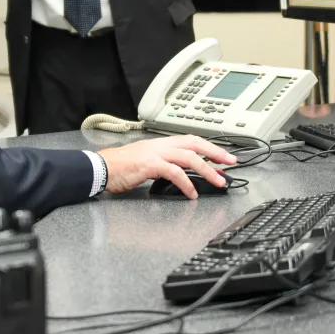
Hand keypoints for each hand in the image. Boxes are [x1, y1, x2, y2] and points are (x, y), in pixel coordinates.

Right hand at [98, 135, 237, 198]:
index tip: (224, 156)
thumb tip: (186, 175)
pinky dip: (187, 183)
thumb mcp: (149, 163)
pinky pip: (174, 172)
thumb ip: (168, 165)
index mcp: (162, 143)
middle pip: (195, 144)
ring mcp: (156, 153)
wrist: (103, 167)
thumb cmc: (122, 167)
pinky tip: (192, 193)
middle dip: (216, 153)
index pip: (192, 140)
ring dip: (207, 170)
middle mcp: (162, 145)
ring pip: (189, 157)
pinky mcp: (150, 164)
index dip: (210, 147)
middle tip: (231, 162)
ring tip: (219, 181)